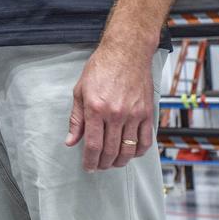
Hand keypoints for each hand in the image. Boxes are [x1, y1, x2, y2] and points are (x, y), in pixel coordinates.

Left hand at [64, 45, 155, 170]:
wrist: (126, 52)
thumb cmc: (101, 67)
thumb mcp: (80, 91)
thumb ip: (76, 119)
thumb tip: (71, 140)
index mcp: (96, 108)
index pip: (92, 145)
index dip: (89, 160)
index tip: (88, 167)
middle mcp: (116, 114)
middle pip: (110, 151)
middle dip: (103, 164)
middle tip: (99, 166)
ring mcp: (134, 115)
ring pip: (128, 150)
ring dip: (120, 161)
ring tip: (113, 163)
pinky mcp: (148, 114)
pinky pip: (145, 141)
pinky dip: (138, 152)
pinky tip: (131, 152)